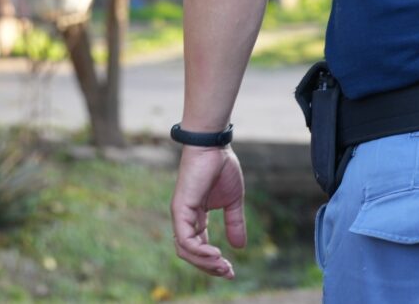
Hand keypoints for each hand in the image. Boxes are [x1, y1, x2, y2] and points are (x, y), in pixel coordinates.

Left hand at [171, 145, 246, 278]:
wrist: (213, 146)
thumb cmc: (221, 167)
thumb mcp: (233, 201)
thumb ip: (234, 223)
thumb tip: (239, 247)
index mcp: (196, 217)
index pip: (199, 247)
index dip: (213, 262)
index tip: (230, 270)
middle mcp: (184, 218)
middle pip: (190, 254)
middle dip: (209, 267)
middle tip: (227, 272)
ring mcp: (180, 214)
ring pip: (185, 250)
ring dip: (204, 263)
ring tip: (222, 266)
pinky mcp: (180, 208)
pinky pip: (185, 238)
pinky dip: (199, 251)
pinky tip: (215, 254)